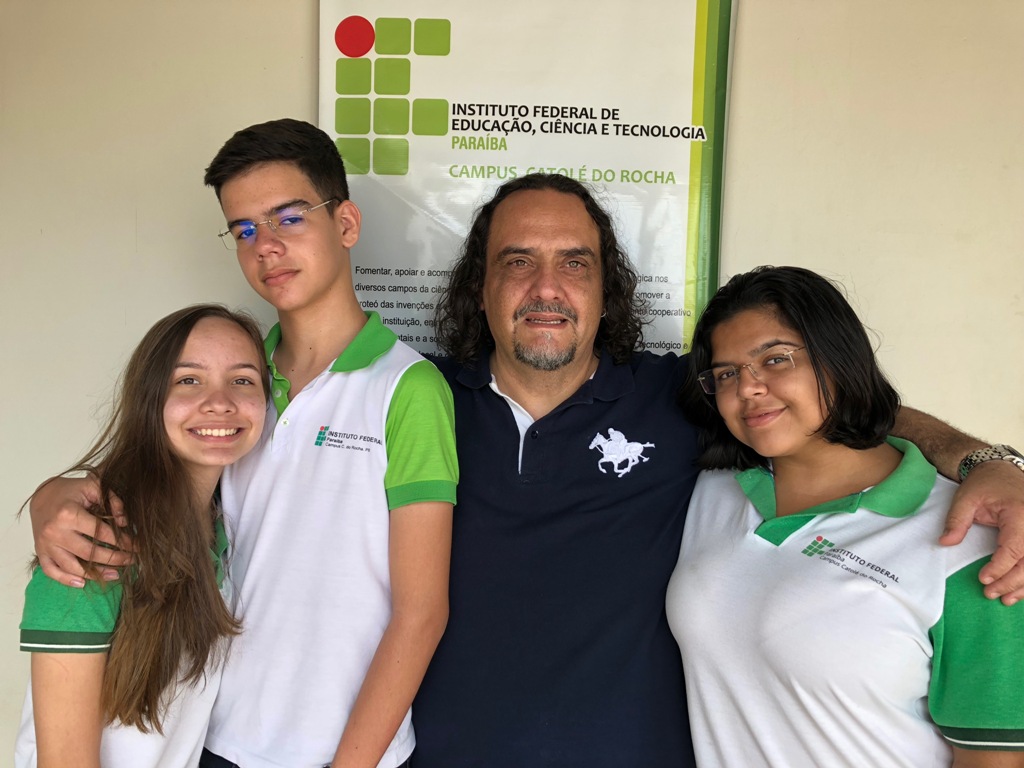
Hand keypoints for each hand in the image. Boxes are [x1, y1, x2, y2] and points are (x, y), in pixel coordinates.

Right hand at [29, 476, 132, 587]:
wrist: (42, 496)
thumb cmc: (71, 491)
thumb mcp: (93, 486)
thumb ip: (112, 500)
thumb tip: (124, 522)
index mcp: (68, 514)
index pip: (102, 533)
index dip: (122, 542)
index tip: (137, 546)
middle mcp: (55, 532)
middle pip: (89, 553)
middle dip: (114, 559)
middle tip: (131, 561)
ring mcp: (46, 544)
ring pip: (72, 566)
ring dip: (95, 574)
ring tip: (115, 575)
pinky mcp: (40, 552)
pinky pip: (51, 571)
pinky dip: (66, 580)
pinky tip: (83, 583)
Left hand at [940, 461, 1023, 604]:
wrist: (999, 470)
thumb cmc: (985, 483)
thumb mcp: (966, 498)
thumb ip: (956, 521)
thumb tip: (945, 543)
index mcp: (1020, 515)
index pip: (1014, 549)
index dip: (1000, 567)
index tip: (983, 579)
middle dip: (1011, 581)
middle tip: (991, 593)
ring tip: (1005, 598)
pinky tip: (1019, 589)